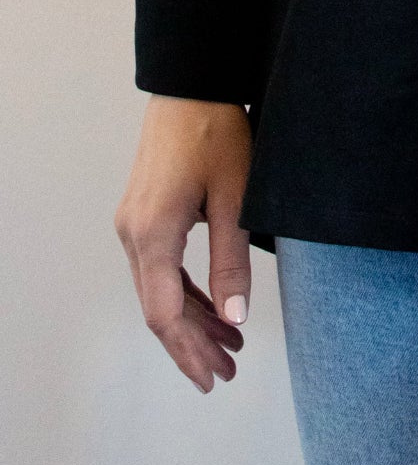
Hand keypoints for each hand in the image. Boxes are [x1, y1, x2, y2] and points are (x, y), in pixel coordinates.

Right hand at [114, 93, 253, 391]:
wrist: (193, 86)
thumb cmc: (217, 134)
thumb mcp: (236, 199)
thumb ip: (232, 260)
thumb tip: (235, 318)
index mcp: (152, 235)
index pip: (164, 313)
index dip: (189, 351)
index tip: (211, 378)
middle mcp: (134, 234)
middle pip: (160, 307)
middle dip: (193, 344)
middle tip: (226, 373)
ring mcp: (135, 224)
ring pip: (160, 290)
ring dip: (193, 320)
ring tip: (229, 348)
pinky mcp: (145, 214)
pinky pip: (162, 267)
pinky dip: (187, 292)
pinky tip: (214, 309)